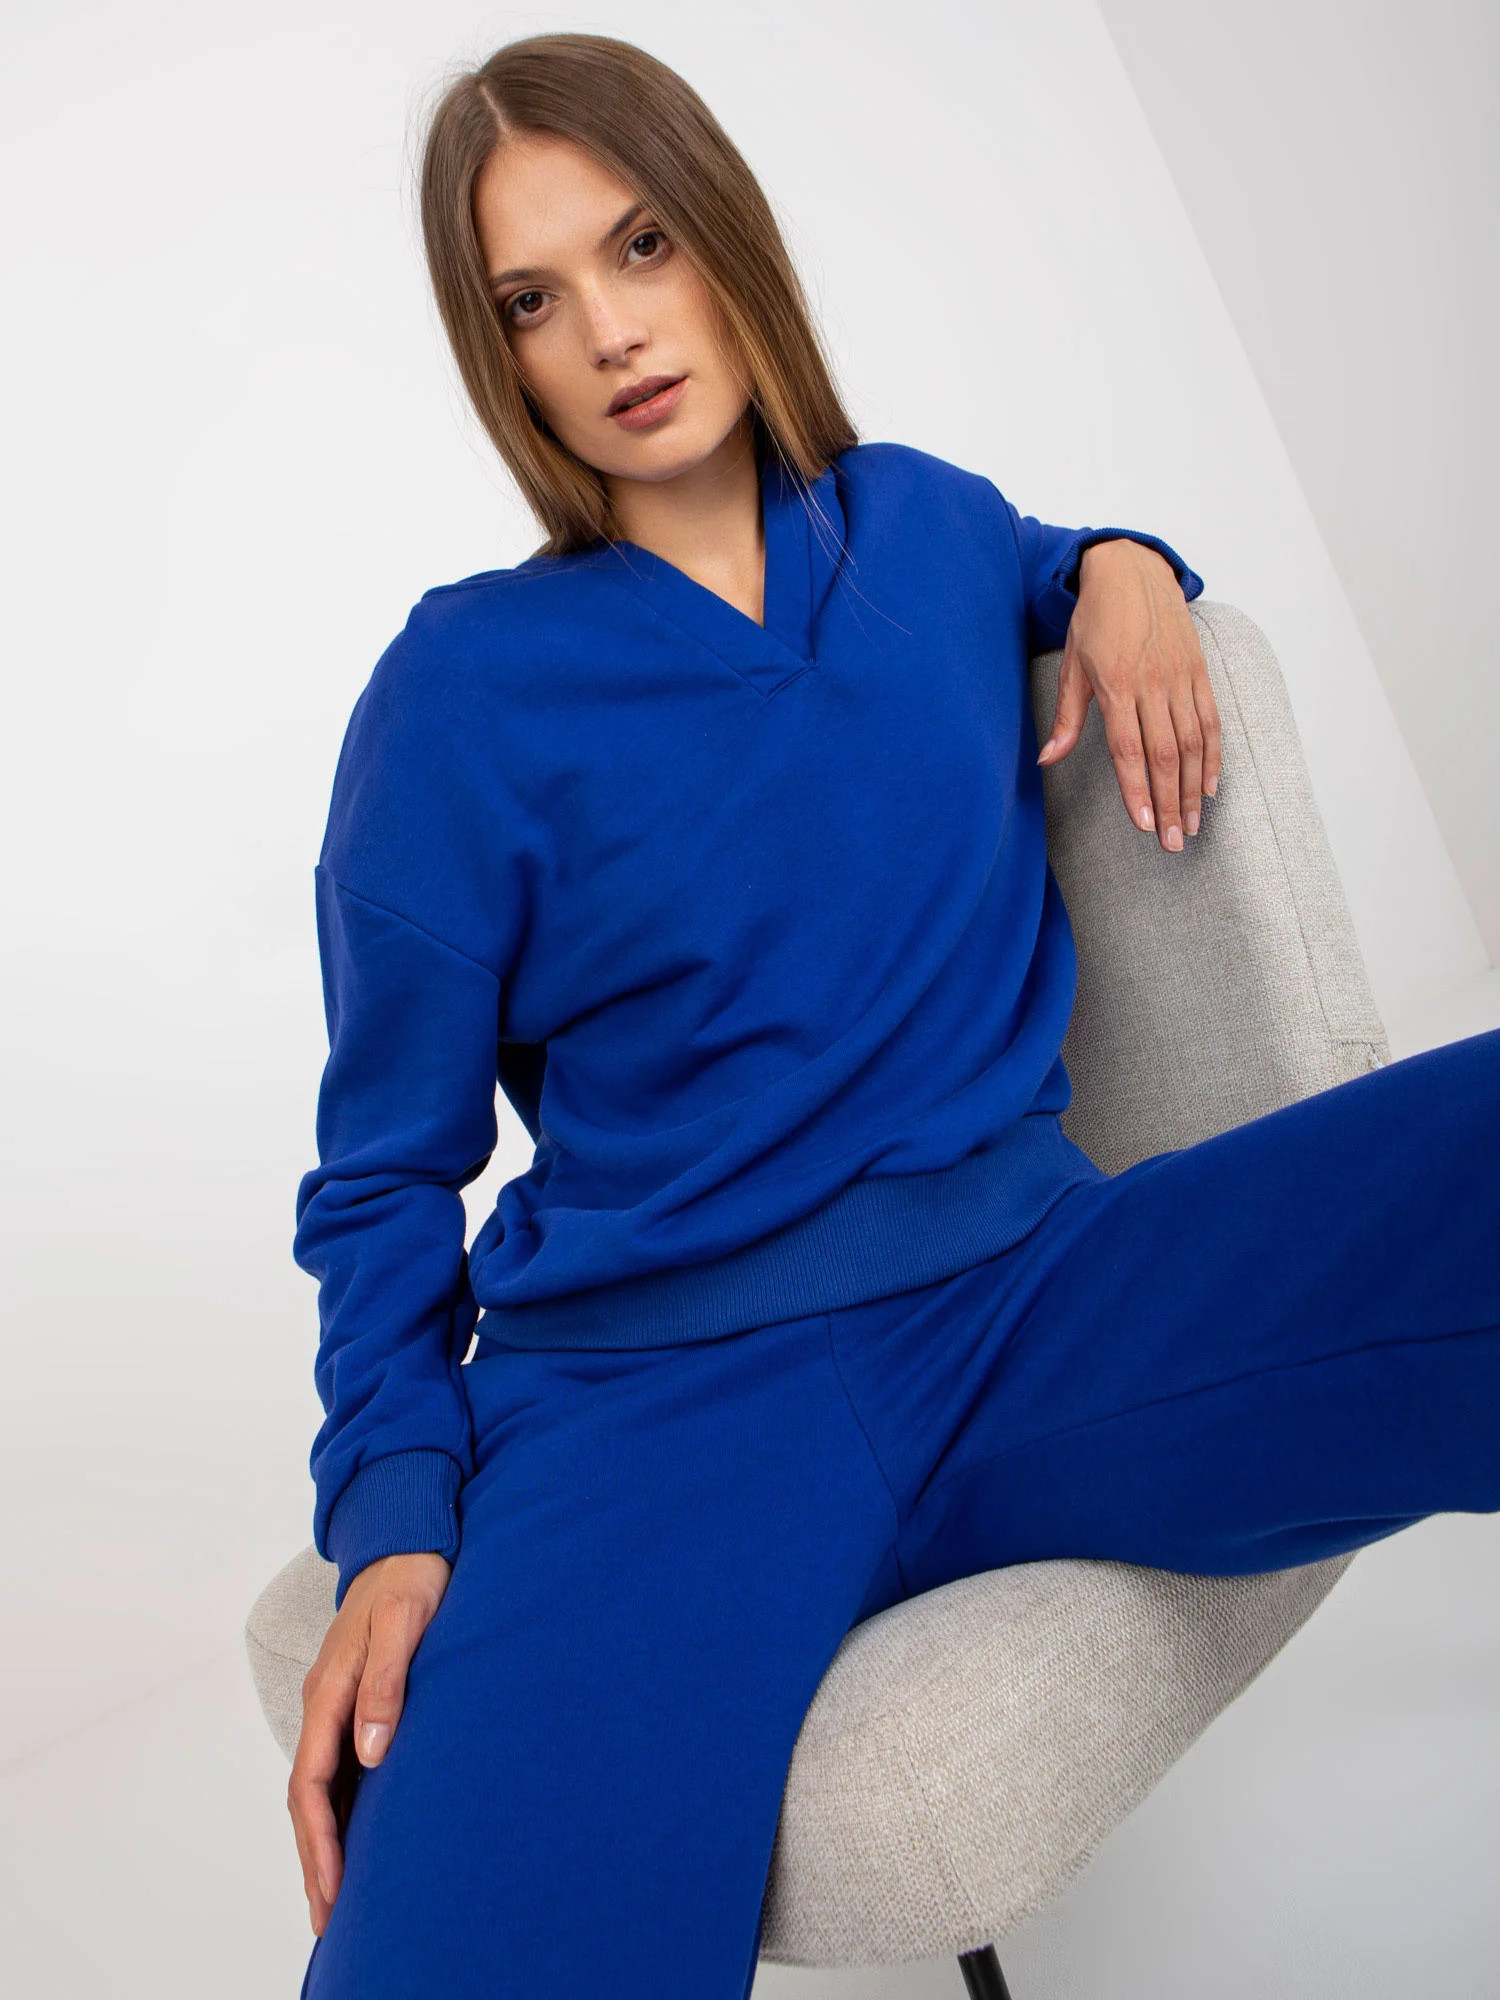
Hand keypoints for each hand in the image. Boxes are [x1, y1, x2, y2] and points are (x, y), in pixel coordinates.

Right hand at [286, 1550, 451, 1936]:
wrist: (409, 1536)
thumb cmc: (412, 1576)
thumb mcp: (405, 1622)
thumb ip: (385, 1683)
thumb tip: (368, 1753)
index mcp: (329, 1689)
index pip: (311, 1781)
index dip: (319, 1839)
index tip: (332, 1888)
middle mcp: (325, 1701)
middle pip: (307, 1796)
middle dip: (315, 1858)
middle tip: (327, 1920)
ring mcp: (338, 1702)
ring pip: (321, 1786)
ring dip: (324, 1840)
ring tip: (336, 1898)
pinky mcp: (357, 1699)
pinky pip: (338, 1767)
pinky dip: (340, 1809)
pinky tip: (355, 1836)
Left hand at [1037, 537, 1221, 852]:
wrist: (1133, 570)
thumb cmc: (1096, 619)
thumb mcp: (1072, 664)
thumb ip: (1067, 717)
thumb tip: (1047, 760)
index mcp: (1116, 684)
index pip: (1128, 749)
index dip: (1136, 789)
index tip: (1143, 824)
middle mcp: (1152, 684)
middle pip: (1165, 755)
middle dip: (1170, 803)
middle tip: (1172, 842)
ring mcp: (1179, 677)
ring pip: (1192, 743)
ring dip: (1193, 789)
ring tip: (1192, 825)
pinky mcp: (1199, 671)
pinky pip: (1211, 720)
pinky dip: (1213, 756)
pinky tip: (1210, 786)